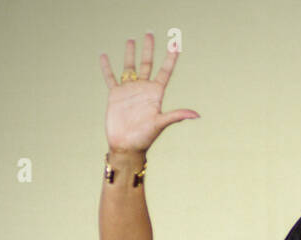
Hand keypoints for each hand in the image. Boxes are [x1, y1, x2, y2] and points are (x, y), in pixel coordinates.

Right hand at [100, 34, 198, 154]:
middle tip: (150, 33)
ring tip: (131, 40)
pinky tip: (103, 55)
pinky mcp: (115, 95)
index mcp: (156, 94)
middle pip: (147, 64)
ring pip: (129, 67)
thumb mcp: (161, 124)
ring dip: (130, 54)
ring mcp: (129, 90)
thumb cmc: (145, 137)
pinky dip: (106, 67)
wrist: (126, 146)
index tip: (175, 44)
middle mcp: (143, 89)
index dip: (170, 58)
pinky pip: (110, 77)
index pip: (165, 71)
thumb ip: (176, 116)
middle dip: (149, 49)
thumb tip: (196, 115)